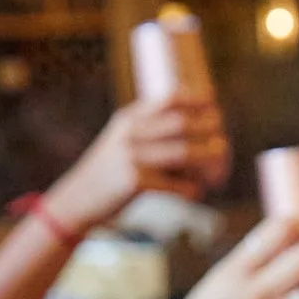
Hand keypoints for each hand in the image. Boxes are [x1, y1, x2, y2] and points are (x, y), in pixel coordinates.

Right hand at [43, 96, 228, 226]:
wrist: (76, 200)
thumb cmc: (107, 174)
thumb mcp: (121, 144)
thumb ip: (148, 134)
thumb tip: (192, 132)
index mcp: (128, 120)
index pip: (166, 100)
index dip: (193, 98)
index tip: (212, 100)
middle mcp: (130, 134)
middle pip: (179, 123)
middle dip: (206, 125)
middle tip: (222, 131)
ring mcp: (132, 157)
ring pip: (181, 152)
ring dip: (206, 155)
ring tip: (221, 156)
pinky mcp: (135, 182)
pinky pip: (173, 184)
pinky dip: (189, 188)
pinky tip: (198, 192)